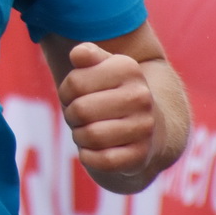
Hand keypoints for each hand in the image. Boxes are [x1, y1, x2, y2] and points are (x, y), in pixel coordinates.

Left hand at [57, 42, 156, 178]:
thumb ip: (86, 55)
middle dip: (71, 115)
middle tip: (79, 117)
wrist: (149, 129)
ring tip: (87, 131)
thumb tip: (77, 54)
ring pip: (90, 136)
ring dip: (80, 136)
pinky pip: (101, 160)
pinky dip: (89, 157)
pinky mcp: (141, 155)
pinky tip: (94, 150)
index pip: (74, 82)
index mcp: (128, 68)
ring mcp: (144, 127)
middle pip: (80, 110)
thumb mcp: (101, 68)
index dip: (66, 92)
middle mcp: (141, 96)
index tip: (76, 95)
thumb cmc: (111, 94)